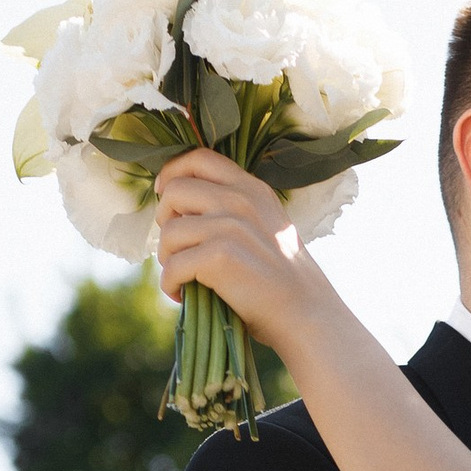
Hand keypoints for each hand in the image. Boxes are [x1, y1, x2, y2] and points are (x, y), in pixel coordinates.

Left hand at [154, 147, 334, 348]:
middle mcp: (241, 199)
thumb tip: (179, 207)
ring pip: (169, 231)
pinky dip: (169, 284)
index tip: (165, 195)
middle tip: (176, 247)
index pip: (199, 159)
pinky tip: (181, 294)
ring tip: (182, 276)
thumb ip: (233, 208)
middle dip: (165, 220)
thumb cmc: (280, 277)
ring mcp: (230, 226)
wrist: (305, 312)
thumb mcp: (265, 225)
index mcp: (251, 188)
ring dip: (167, 258)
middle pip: (175, 191)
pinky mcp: (220, 256)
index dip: (172, 174)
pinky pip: (173, 265)